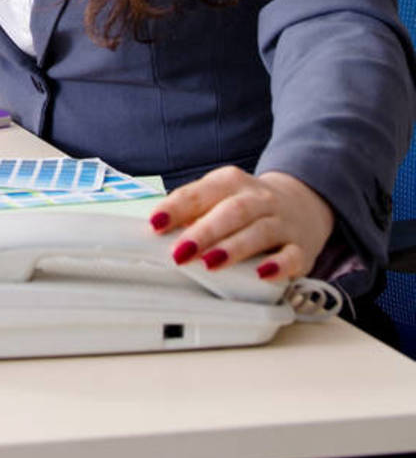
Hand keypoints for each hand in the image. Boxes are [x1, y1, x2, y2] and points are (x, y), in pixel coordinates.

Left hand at [148, 165, 335, 281]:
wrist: (303, 204)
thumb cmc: (249, 206)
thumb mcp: (219, 198)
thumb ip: (192, 212)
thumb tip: (159, 231)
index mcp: (232, 182)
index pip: (202, 192)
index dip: (178, 207)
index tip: (156, 223)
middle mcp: (259, 199)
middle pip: (233, 211)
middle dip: (205, 231)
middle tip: (180, 252)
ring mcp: (282, 223)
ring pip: (260, 231)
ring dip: (234, 248)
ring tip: (210, 263)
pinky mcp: (301, 248)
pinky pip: (292, 256)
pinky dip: (278, 266)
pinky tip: (262, 274)